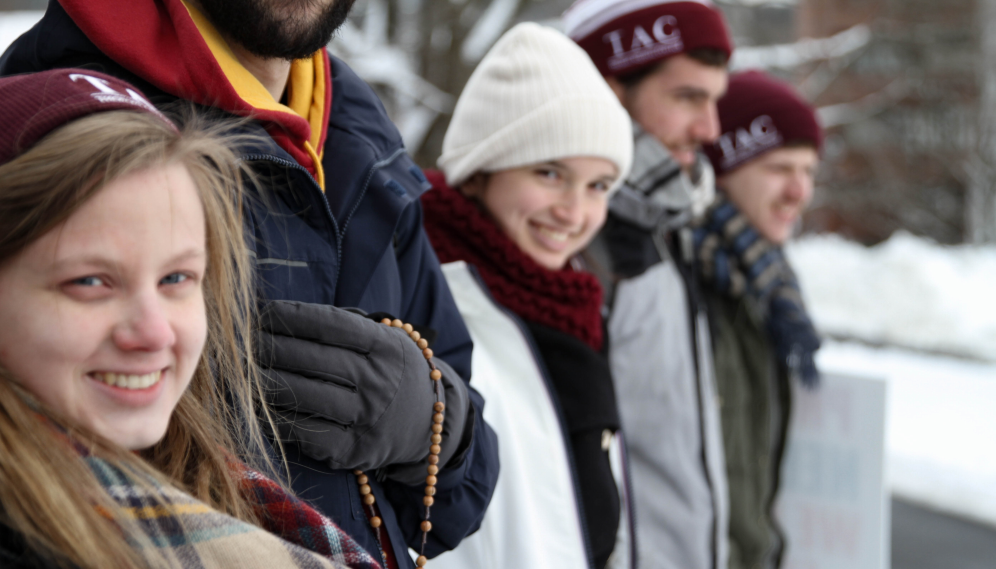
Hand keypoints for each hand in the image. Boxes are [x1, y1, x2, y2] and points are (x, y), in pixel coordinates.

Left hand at [257, 300, 468, 474]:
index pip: (330, 325)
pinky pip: (307, 433)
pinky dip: (278, 419)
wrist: (429, 423)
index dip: (291, 317)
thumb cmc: (391, 372)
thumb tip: (282, 316)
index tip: (262, 312)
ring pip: (306, 395)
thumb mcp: (385, 341)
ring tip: (243, 371)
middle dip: (270, 347)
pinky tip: (259, 406)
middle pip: (314, 359)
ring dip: (267, 382)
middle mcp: (380, 381)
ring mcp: (368, 418)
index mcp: (387, 346)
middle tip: (240, 341)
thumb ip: (345, 329)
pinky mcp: (355, 450)